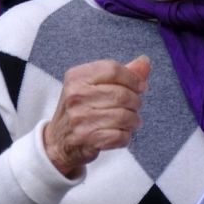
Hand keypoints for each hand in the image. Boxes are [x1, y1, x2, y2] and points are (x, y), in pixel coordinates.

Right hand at [42, 56, 149, 176]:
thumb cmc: (81, 109)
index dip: (133, 78)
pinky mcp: (86, 139)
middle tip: (134, 107)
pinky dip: (126, 136)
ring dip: (133, 120)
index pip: (113, 69)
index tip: (141, 87)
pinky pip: (120, 136)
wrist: (58, 141)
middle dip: (135, 102)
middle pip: (122, 94)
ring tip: (131, 122)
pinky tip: (121, 134)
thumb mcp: (93, 86)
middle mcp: (75, 96)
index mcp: (76, 77)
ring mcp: (79, 118)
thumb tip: (145, 61)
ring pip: (124, 116)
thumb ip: (121, 73)